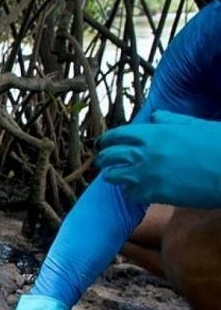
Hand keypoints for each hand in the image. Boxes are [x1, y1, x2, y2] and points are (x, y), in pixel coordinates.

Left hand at [97, 110, 220, 208]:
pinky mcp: (154, 193)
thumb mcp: (194, 126)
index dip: (106, 140)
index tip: (101, 144)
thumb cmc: (217, 144)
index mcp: (153, 133)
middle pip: (109, 156)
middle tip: (101, 161)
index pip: (117, 135)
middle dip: (103, 158)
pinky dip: (130, 191)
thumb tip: (155, 115)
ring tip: (114, 176)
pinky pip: (131, 193)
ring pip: (114, 176)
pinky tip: (135, 190)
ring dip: (113, 175)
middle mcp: (144, 153)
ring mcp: (147, 174)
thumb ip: (171, 121)